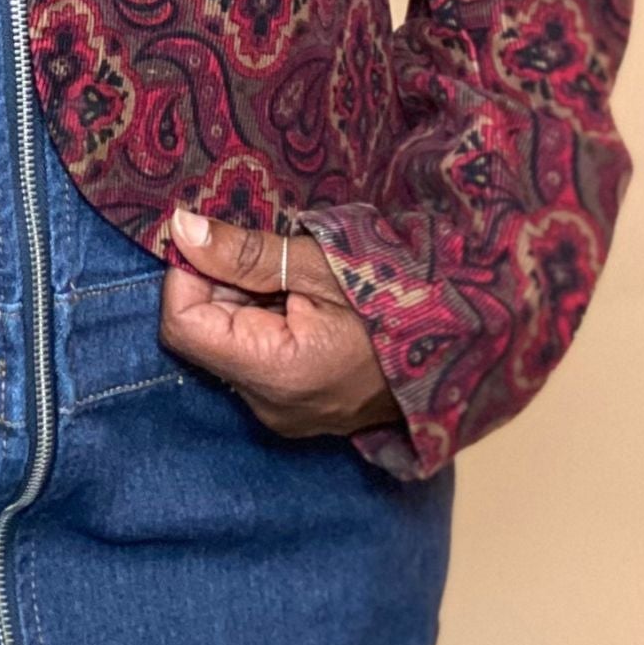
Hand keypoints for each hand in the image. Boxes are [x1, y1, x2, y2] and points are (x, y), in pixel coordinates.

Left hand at [158, 206, 404, 439]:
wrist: (464, 337)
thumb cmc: (398, 293)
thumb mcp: (317, 261)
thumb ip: (243, 253)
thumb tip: (180, 230)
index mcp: (275, 373)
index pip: (183, 325)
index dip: (187, 275)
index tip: (213, 240)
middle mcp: (270, 407)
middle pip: (204, 335)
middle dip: (219, 286)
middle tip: (265, 254)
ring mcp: (285, 415)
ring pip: (227, 346)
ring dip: (243, 303)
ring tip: (292, 280)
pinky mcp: (297, 409)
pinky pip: (255, 361)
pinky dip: (263, 324)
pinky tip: (300, 304)